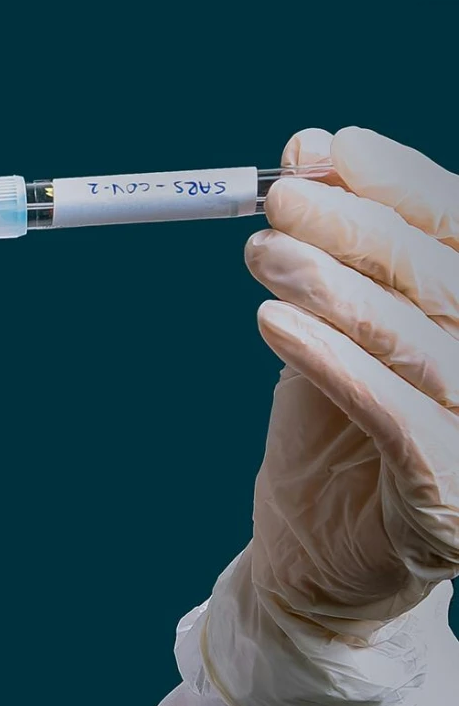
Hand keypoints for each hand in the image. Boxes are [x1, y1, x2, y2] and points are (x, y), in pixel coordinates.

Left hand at [241, 127, 458, 638]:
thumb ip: (337, 249)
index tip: (318, 149)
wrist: (311, 556)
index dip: (401, 184)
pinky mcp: (453, 496)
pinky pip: (396, 417)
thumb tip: (309, 151)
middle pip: (450, 279)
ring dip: (338, 291)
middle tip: (276, 202)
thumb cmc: (331, 432)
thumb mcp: (333, 328)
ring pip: (423, 343)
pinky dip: (334, 364)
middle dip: (359, 229)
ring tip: (264, 254)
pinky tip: (273, 325)